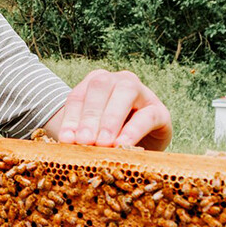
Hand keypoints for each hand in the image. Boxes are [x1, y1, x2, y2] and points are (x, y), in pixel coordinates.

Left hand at [46, 69, 171, 150]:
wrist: (142, 146)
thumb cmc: (109, 138)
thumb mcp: (91, 135)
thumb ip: (80, 135)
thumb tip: (67, 143)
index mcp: (96, 82)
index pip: (78, 96)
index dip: (70, 118)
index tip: (65, 140)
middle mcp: (118, 80)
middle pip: (100, 88)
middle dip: (89, 116)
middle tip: (83, 142)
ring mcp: (142, 92)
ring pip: (125, 92)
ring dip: (111, 119)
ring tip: (102, 143)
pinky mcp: (160, 111)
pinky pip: (147, 115)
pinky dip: (133, 130)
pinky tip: (122, 145)